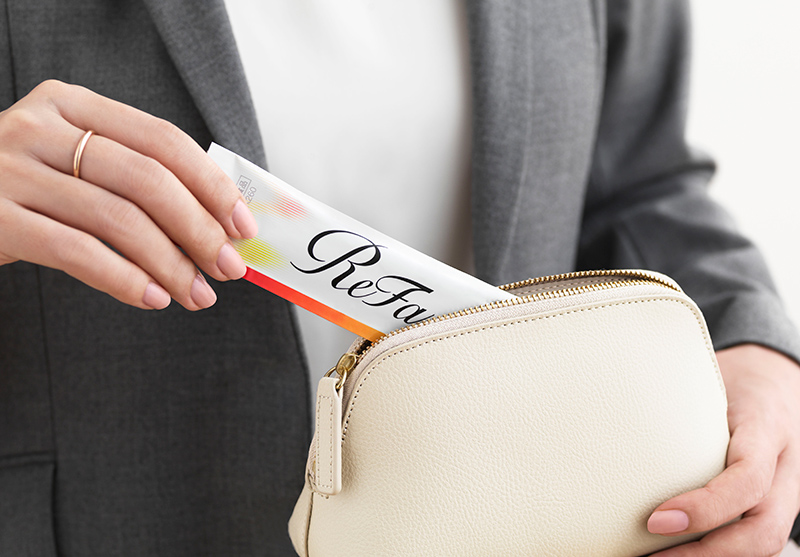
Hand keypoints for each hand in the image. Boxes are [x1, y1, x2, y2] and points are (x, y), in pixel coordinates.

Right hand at [0, 80, 257, 309]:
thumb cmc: (25, 188)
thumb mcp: (74, 163)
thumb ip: (134, 178)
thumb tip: (217, 225)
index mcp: (73, 105)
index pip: (163, 140)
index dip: (212, 185)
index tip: (243, 226)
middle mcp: (40, 127)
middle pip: (147, 179)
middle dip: (200, 230)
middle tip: (229, 267)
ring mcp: (9, 169)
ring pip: (117, 218)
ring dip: (170, 264)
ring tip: (196, 295)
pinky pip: (75, 251)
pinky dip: (124, 280)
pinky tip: (152, 299)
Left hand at [648, 344, 799, 555]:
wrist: (775, 384)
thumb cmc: (733, 381)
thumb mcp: (715, 377)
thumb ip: (680, 399)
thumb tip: (614, 404)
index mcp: (767, 431)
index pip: (748, 478)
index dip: (707, 506)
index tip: (655, 520)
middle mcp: (784, 471)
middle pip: (763, 532)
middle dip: (706, 553)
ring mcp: (785, 496)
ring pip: (761, 545)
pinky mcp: (771, 510)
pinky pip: (750, 542)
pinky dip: (713, 553)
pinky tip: (671, 554)